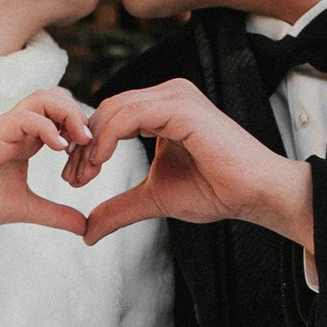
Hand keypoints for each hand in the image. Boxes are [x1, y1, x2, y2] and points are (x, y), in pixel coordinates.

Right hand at [0, 93, 94, 261]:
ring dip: (68, 114)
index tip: (93, 155)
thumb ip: (57, 214)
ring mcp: (4, 128)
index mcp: (26, 138)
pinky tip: (60, 149)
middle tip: (92, 142)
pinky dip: (48, 128)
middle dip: (79, 114)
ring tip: (81, 140)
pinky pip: (25, 118)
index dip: (81, 129)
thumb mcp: (29, 209)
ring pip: (42, 98)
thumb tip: (85, 228)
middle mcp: (16, 127)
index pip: (60, 114)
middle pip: (55, 96)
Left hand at [71, 80, 313, 260]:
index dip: (87, 146)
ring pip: (114, 109)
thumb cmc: (216, 190)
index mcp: (162, 107)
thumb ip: (120, 208)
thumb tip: (87, 232)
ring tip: (83, 176)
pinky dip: (108, 138)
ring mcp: (176, 96)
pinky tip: (100, 163)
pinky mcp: (181, 107)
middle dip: (83, 145)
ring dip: (91, 144)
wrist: (255, 194)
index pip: (111, 116)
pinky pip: (130, 115)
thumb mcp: (155, 198)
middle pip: (106, 109)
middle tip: (72, 179)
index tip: (75, 179)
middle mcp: (168, 94)